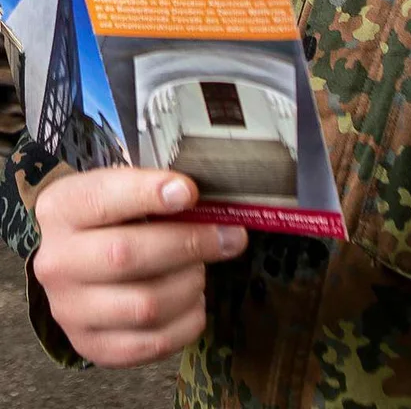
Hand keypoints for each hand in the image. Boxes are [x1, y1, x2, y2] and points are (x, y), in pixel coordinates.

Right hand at [33, 167, 247, 366]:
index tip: (190, 193)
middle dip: (189, 244)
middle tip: (230, 237)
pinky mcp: (92, 346)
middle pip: (127, 256)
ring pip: (145, 305)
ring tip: (200, 269)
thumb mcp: (122, 187)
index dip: (149, 194)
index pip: (103, 199)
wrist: (79, 261)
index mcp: (62, 210)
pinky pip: (151, 344)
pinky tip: (194, 300)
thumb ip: (158, 190)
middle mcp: (57, 262)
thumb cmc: (113, 217)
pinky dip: (187, 321)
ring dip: (190, 284)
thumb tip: (208, 204)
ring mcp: (70, 310)